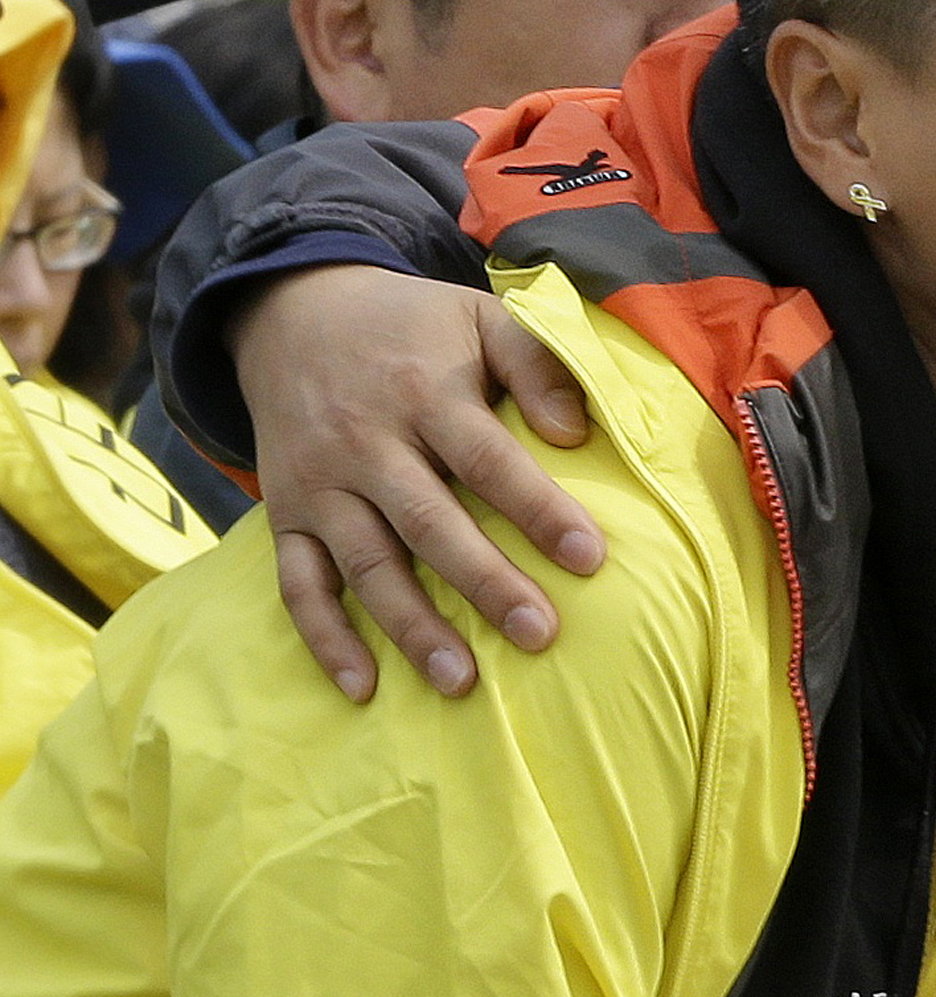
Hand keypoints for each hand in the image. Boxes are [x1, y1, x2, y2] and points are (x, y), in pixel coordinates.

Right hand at [231, 265, 607, 700]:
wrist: (291, 309)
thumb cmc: (411, 325)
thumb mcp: (479, 318)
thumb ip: (536, 364)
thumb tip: (575, 433)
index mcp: (424, 394)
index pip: (489, 460)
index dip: (538, 510)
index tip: (589, 557)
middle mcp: (367, 444)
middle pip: (430, 523)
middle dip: (484, 584)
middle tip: (538, 635)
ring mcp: (320, 484)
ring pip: (366, 564)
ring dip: (411, 626)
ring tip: (461, 682)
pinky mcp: (284, 513)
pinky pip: (298, 584)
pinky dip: (326, 638)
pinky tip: (364, 687)